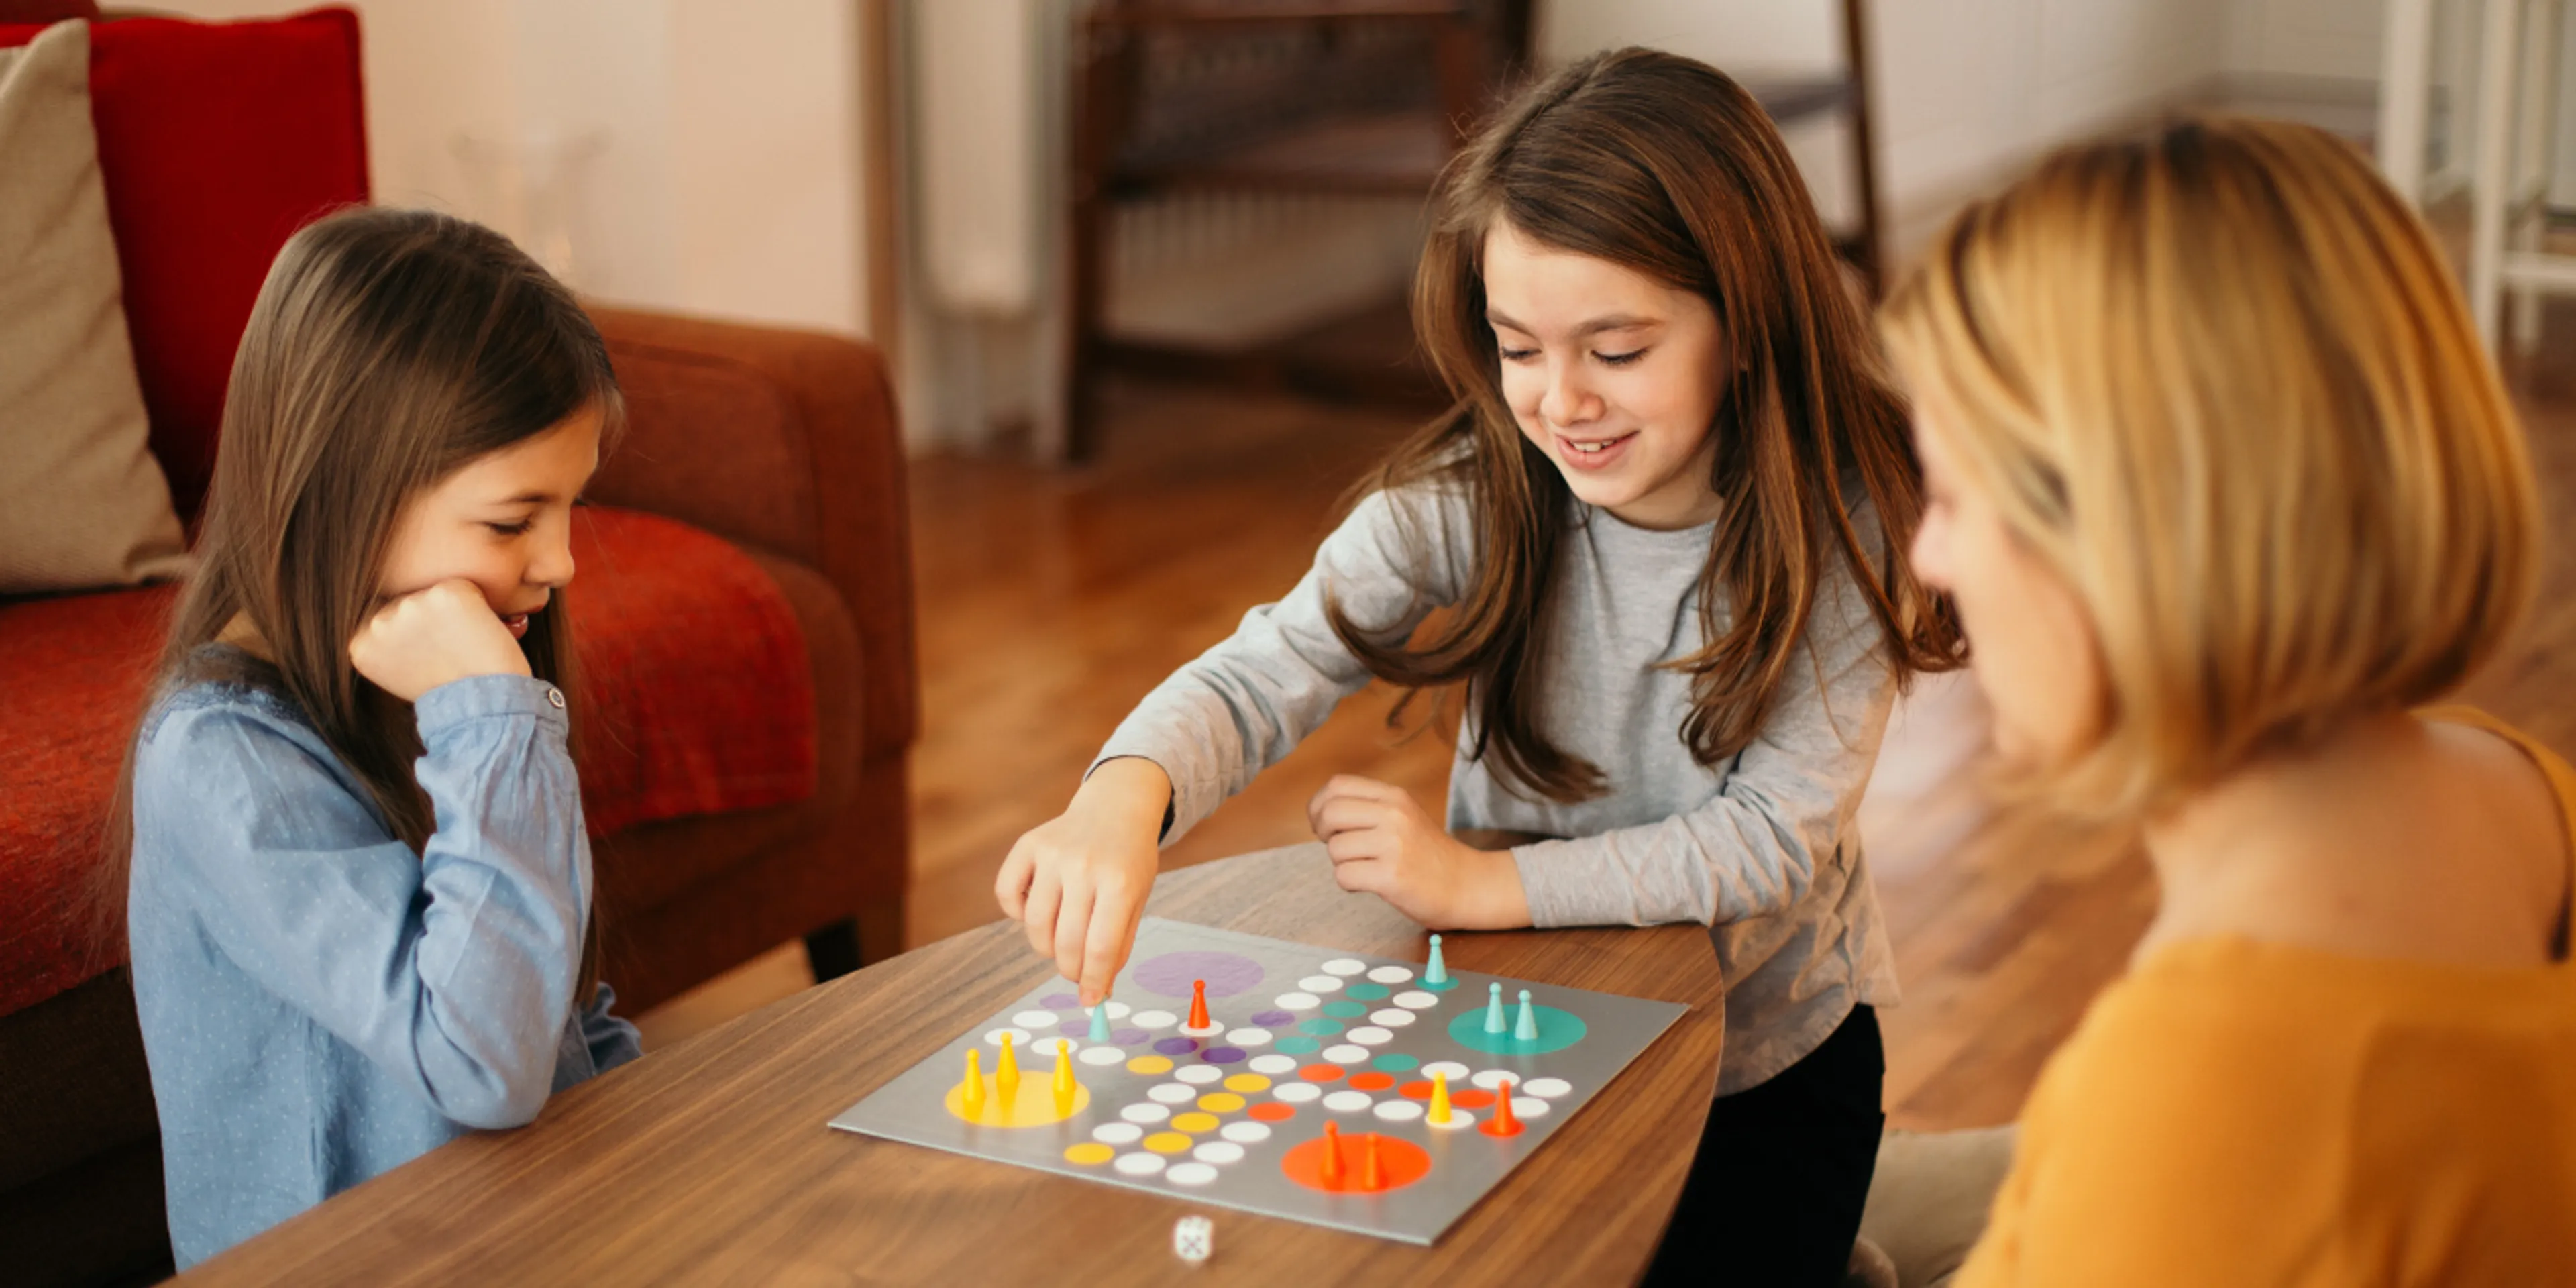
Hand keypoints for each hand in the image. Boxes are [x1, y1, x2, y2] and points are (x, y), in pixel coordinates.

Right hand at [348, 579, 530, 701]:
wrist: (479, 706)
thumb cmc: (447, 693)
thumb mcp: (397, 672)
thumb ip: (387, 645)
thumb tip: (395, 621)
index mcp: (361, 643)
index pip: (385, 620)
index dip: (414, 635)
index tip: (427, 656)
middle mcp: (378, 622)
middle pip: (407, 604)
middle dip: (429, 620)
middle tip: (449, 650)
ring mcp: (409, 606)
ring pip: (433, 594)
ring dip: (449, 612)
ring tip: (462, 643)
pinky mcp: (443, 594)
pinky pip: (462, 588)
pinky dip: (475, 605)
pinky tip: (476, 632)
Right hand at [995, 757, 1169, 1004]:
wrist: (1115, 807)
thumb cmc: (1128, 861)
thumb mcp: (1137, 899)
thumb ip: (1119, 945)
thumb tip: (1097, 992)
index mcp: (1120, 881)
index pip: (1100, 948)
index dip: (1092, 982)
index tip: (1090, 1001)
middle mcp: (1084, 866)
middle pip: (1065, 942)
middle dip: (1070, 969)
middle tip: (1075, 973)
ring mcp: (1053, 853)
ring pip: (1035, 924)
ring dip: (1045, 947)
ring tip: (1061, 942)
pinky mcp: (1028, 845)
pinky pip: (1007, 895)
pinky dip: (1017, 914)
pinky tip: (1038, 910)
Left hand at [1307, 775, 1529, 929]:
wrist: (1467, 885)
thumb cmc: (1428, 854)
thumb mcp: (1403, 815)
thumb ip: (1368, 807)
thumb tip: (1320, 812)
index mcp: (1394, 796)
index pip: (1337, 786)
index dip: (1319, 806)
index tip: (1323, 824)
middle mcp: (1394, 815)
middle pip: (1330, 813)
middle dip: (1324, 833)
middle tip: (1339, 847)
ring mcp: (1393, 845)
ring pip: (1335, 849)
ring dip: (1342, 863)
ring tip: (1366, 867)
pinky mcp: (1391, 876)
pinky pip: (1344, 876)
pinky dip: (1350, 883)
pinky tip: (1370, 883)